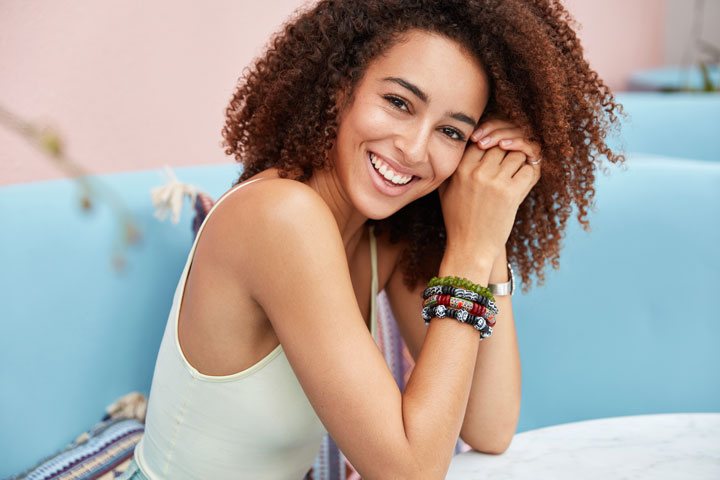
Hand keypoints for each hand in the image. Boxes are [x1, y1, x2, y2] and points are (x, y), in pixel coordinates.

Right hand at [438, 120, 540, 263]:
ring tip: (514, 173)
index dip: (491, 144)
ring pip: (517, 154)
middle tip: (509, 162)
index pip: (481, 139)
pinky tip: (520, 184)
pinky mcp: (511, 193)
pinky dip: (528, 175)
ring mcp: (495, 182)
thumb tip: (469, 141)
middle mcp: (476, 171)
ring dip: (519, 162)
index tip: (495, 153)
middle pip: (501, 144)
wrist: (469, 247)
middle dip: (507, 151)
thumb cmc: (458, 218)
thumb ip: (454, 165)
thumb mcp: (446, 189)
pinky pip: (527, 170)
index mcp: (459, 168)